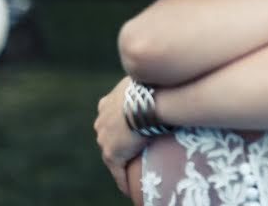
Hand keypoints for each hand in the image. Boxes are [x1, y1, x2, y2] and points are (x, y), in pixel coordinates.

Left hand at [94, 76, 148, 194]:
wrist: (147, 98)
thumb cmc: (153, 84)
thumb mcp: (146, 79)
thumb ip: (147, 83)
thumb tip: (166, 79)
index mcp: (107, 103)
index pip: (113, 118)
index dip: (123, 124)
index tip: (131, 129)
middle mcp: (101, 121)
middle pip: (110, 135)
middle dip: (120, 141)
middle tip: (136, 148)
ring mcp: (105, 138)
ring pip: (114, 153)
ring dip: (124, 160)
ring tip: (136, 168)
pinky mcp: (112, 154)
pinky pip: (118, 172)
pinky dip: (123, 180)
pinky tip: (131, 189)